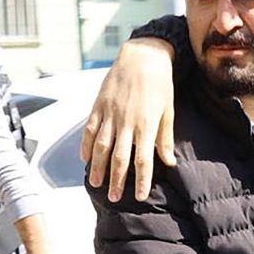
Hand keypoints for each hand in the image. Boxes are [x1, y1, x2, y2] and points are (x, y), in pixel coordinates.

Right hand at [82, 37, 177, 202]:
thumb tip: (169, 162)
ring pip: (102, 146)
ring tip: (96, 184)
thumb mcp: (168, 110)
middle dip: (117, 180)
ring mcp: (110, 113)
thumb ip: (165, 138)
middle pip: (120, 157)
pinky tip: (84, 159)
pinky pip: (90, 129)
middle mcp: (127, 121)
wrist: (143, 55)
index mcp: (147, 124)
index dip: (142, 180)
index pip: (144, 159)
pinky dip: (86, 145)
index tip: (141, 196)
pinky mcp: (99, 105)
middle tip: (114, 198)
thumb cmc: (160, 85)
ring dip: (98, 167)